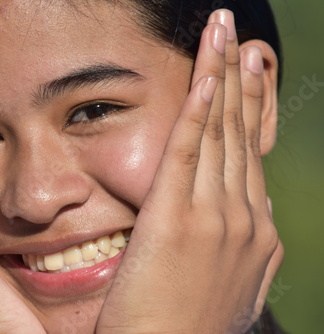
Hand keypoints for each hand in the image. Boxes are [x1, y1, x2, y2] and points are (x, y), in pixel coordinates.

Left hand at [97, 9, 282, 333]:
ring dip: (220, 77)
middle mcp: (244, 218)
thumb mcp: (228, 284)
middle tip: (235, 34)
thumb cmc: (186, 329)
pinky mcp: (177, 221)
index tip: (246, 72)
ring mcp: (215, 217)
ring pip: (219, 132)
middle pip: (239, 133)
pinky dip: (200, 112)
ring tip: (222, 33)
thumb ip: (237, 247)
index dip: (249, 107)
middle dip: (239, 78)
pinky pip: (191, 153)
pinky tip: (204, 77)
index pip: (249, 154)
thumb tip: (247, 224)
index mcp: (254, 233)